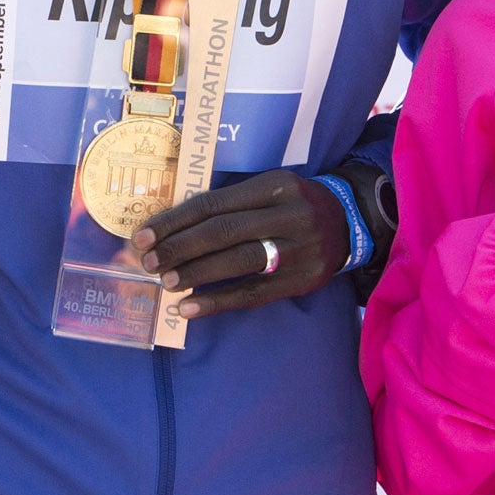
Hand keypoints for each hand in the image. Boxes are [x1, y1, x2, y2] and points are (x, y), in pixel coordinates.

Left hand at [130, 170, 348, 317]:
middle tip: (148, 261)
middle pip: (224, 232)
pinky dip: (217, 302)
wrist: (350, 222)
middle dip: (180, 247)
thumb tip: (173, 227)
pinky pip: (253, 294)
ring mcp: (298, 249)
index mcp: (275, 185)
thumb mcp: (269, 188)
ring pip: (238, 262)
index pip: (215, 203)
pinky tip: (189, 308)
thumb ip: (231, 203)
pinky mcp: (301, 280)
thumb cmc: (294, 203)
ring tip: (166, 282)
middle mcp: (289, 214)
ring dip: (196, 274)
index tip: (144, 234)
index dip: (176, 220)